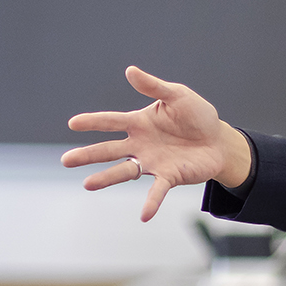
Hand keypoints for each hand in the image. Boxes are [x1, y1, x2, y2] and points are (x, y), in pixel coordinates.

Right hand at [62, 67, 254, 220]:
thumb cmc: (196, 115)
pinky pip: (156, 191)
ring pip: (124, 171)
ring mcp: (152, 163)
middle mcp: (140, 144)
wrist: (219, 141)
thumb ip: (153, 86)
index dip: (92, 122)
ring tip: (87, 185)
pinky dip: (150, 203)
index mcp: (139, 123)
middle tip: (66, 160)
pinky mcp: (168, 177)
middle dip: (88, 155)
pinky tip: (144, 215)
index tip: (73, 124)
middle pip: (109, 150)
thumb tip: (130, 70)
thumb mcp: (177, 95)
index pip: (111, 122)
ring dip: (106, 179)